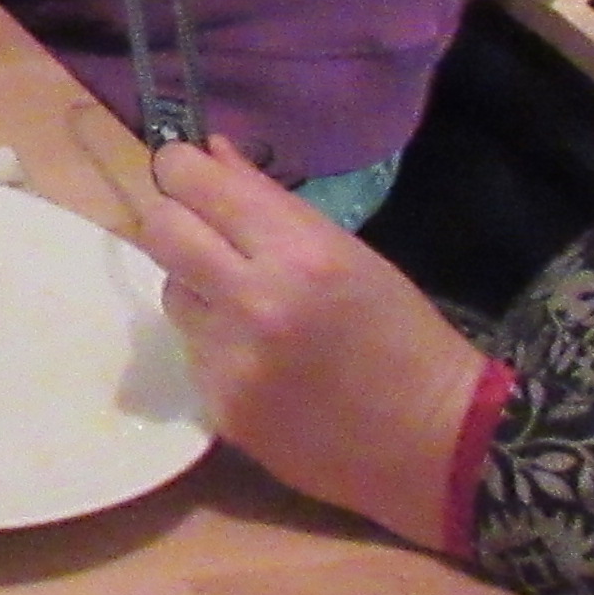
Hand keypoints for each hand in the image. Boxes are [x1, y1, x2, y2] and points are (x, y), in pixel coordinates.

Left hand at [137, 137, 487, 545]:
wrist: (433, 441)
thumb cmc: (403, 335)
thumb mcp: (349, 253)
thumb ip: (270, 202)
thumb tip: (208, 153)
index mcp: (299, 253)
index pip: (196, 186)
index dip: (179, 169)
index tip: (182, 170)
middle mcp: (255, 302)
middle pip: (159, 232)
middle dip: (173, 220)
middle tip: (201, 230)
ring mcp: (231, 361)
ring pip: (171, 293)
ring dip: (197, 288)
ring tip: (249, 305)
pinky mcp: (220, 408)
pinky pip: (192, 351)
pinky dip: (216, 344)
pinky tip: (261, 358)